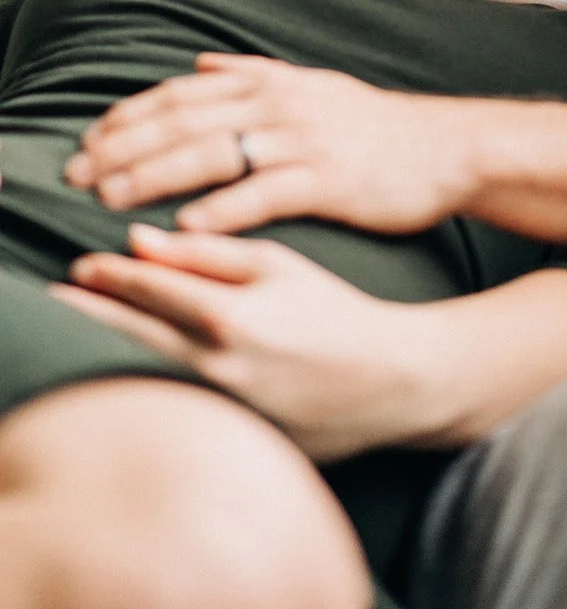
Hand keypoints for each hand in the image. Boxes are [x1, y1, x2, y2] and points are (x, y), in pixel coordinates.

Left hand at [52, 225, 440, 459]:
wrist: (389, 381)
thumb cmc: (335, 311)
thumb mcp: (278, 265)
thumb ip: (210, 252)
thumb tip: (142, 241)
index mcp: (231, 315)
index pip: (152, 289)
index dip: (112, 274)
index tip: (84, 265)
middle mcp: (217, 367)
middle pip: (134, 335)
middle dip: (94, 311)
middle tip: (65, 293)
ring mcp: (221, 410)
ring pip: (146, 373)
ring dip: (112, 346)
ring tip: (86, 323)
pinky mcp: (231, 437)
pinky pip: (176, 405)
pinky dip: (148, 382)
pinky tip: (133, 365)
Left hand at [65, 54, 472, 234]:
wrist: (447, 148)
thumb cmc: (376, 126)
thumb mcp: (314, 84)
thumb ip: (255, 71)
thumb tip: (202, 60)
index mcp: (272, 82)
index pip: (182, 92)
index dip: (130, 115)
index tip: (88, 140)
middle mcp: (280, 104)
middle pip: (185, 121)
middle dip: (124, 147)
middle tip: (77, 175)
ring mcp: (303, 140)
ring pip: (213, 155)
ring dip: (155, 177)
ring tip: (110, 200)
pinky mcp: (327, 180)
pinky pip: (264, 195)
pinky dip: (221, 211)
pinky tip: (186, 229)